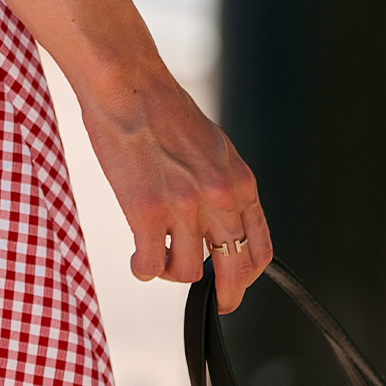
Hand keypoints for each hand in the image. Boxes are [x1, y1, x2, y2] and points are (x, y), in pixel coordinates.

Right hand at [79, 63, 272, 312]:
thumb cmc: (161, 108)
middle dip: (224, 293)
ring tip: (155, 260)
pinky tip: (137, 261)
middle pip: (233, 269)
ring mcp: (184, 207)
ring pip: (186, 271)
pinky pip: (151, 264)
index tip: (233, 284)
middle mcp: (219, 198)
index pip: (259, 247)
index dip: (247, 274)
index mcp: (239, 181)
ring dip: (170, 273)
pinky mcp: (146, 211)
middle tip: (212, 301)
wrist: (127, 84)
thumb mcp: (211, 146)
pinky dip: (143, 269)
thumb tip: (216, 221)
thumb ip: (219, 184)